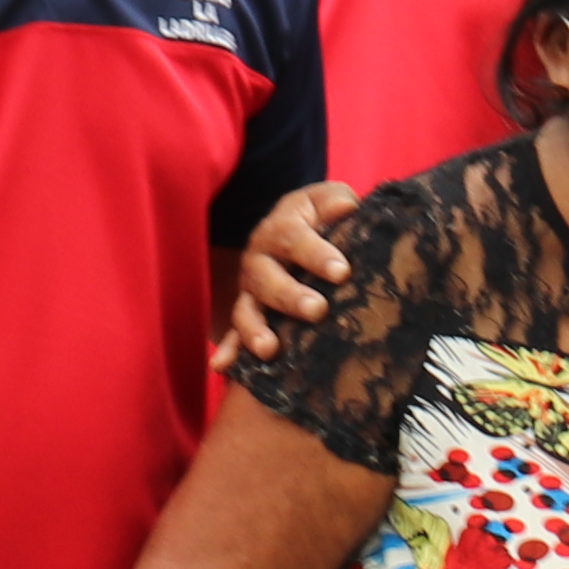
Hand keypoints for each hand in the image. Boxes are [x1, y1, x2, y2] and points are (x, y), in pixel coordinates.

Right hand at [226, 182, 364, 366]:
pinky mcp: (248, 314)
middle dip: (291, 296)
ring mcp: (250, 290)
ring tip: (269, 349)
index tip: (342, 271)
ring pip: (247, 309)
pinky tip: (223, 367)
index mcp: (282, 229)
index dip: (316, 255)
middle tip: (317, 310)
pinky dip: (229, 351)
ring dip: (256, 329)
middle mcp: (259, 260)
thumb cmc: (319, 218)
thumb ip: (337, 201)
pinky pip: (234, 335)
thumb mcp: (327, 201)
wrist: (294, 231)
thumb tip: (345, 207)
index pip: (295, 238)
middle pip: (267, 278)